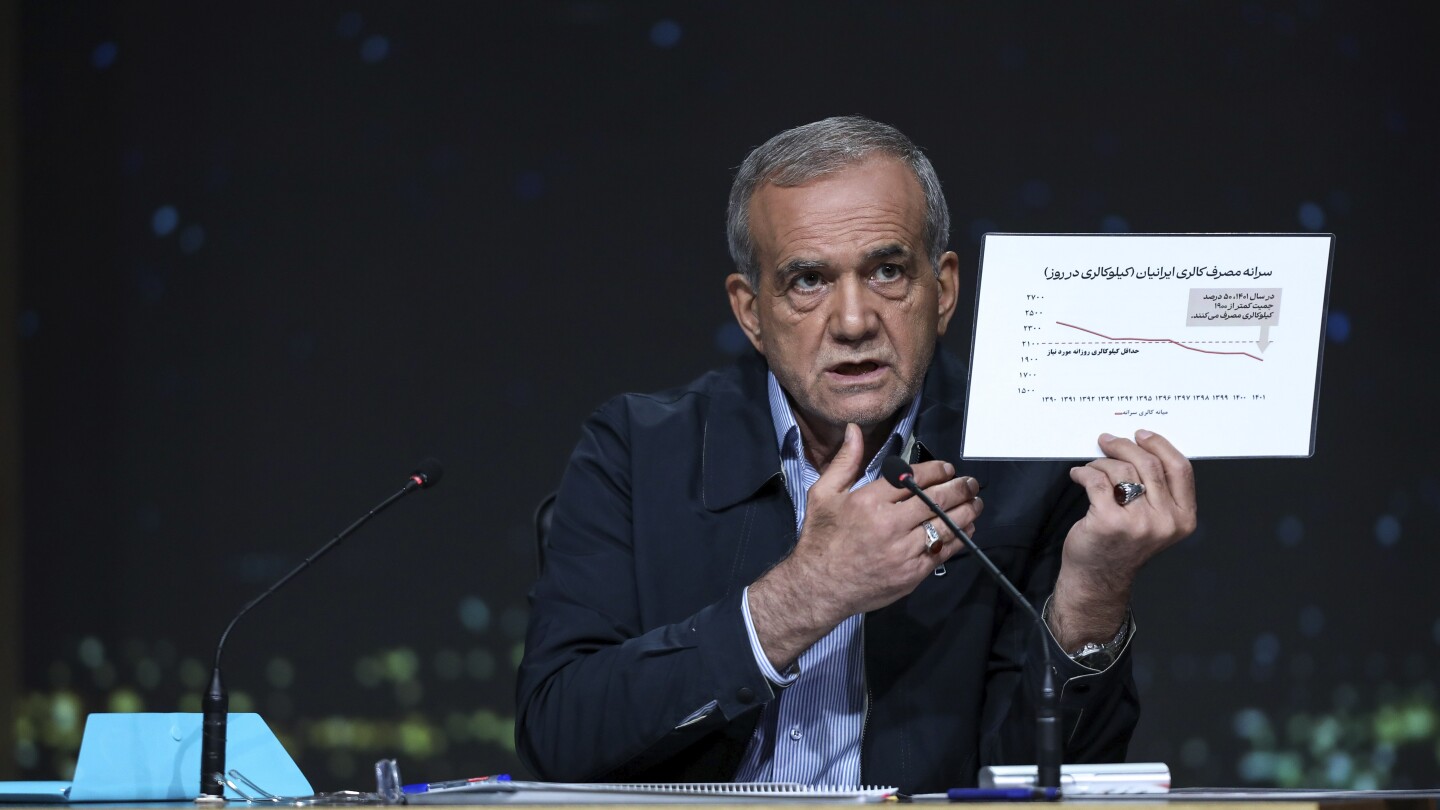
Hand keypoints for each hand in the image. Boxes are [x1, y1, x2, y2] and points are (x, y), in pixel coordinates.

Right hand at [747, 423, 982, 669]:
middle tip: (970, 483)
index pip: (914, 478)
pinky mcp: (911, 573)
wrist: (819, 587)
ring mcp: (903, 551)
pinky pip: (943, 551)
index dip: (937, 471)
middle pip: (936, 500)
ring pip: (945, 525)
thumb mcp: (823, 494)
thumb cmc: (820, 539)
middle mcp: (889, 524)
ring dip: (967, 511)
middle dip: (960, 488)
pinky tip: (966, 528)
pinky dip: (959, 538)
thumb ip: (845, 461)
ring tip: (975, 503)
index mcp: (869, 501)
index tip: (947, 469)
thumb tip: (855, 431)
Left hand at [1049, 430, 1196, 649]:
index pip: (1180, 469)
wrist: (1098, 578)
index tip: (1141, 435)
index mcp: (1183, 518)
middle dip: (1124, 446)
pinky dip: (1084, 473)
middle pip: (1148, 464)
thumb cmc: (1122, 545)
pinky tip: (1079, 475)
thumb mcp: (1154, 520)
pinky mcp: (1109, 522)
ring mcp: (1138, 523)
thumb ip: (1156, 490)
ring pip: (1121, 470)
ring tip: (1091, 468)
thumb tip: (1138, 447)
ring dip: (1101, 463)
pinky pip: (1097, 481)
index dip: (1160, 445)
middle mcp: (1165, 521)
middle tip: (1107, 441)